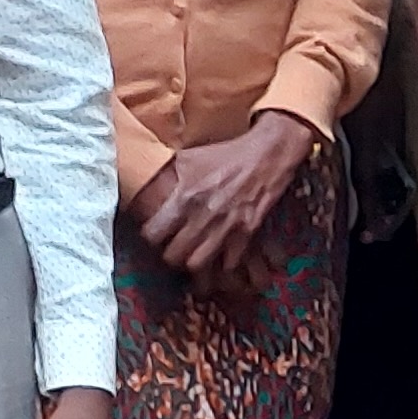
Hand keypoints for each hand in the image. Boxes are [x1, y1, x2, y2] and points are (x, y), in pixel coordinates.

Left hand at [138, 113, 323, 283]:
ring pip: (198, 264)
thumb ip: (169, 174)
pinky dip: (223, 262)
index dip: (150, 235)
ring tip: (193, 253)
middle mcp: (202, 217)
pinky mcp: (246, 233)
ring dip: (194, 260)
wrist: (266, 155)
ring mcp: (225, 228)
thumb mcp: (189, 157)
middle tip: (173, 246)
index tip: (154, 233)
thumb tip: (150, 179)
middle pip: (174, 255)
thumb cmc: (227, 154)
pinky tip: (220, 252)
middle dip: (170, 253)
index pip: (153, 233)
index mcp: (184, 197)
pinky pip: (228, 262)